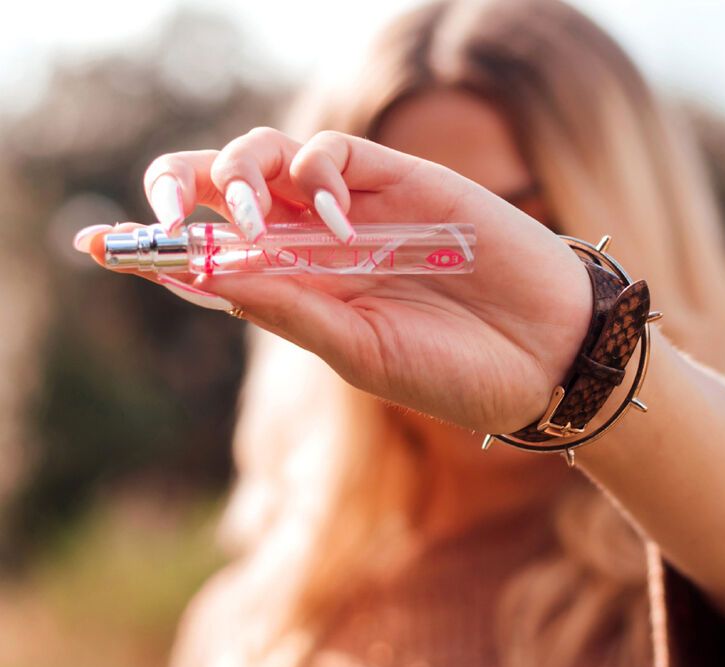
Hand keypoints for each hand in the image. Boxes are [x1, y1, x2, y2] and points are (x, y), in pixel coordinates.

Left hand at [81, 127, 591, 434]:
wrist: (540, 354)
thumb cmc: (452, 369)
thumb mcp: (359, 352)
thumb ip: (288, 309)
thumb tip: (208, 273)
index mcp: (301, 296)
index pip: (214, 260)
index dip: (157, 250)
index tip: (100, 247)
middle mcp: (319, 249)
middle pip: (226, 198)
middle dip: (182, 192)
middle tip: (166, 214)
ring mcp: (358, 212)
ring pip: (268, 161)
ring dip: (238, 173)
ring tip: (249, 213)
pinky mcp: (402, 182)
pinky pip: (334, 154)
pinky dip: (315, 173)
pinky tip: (334, 215)